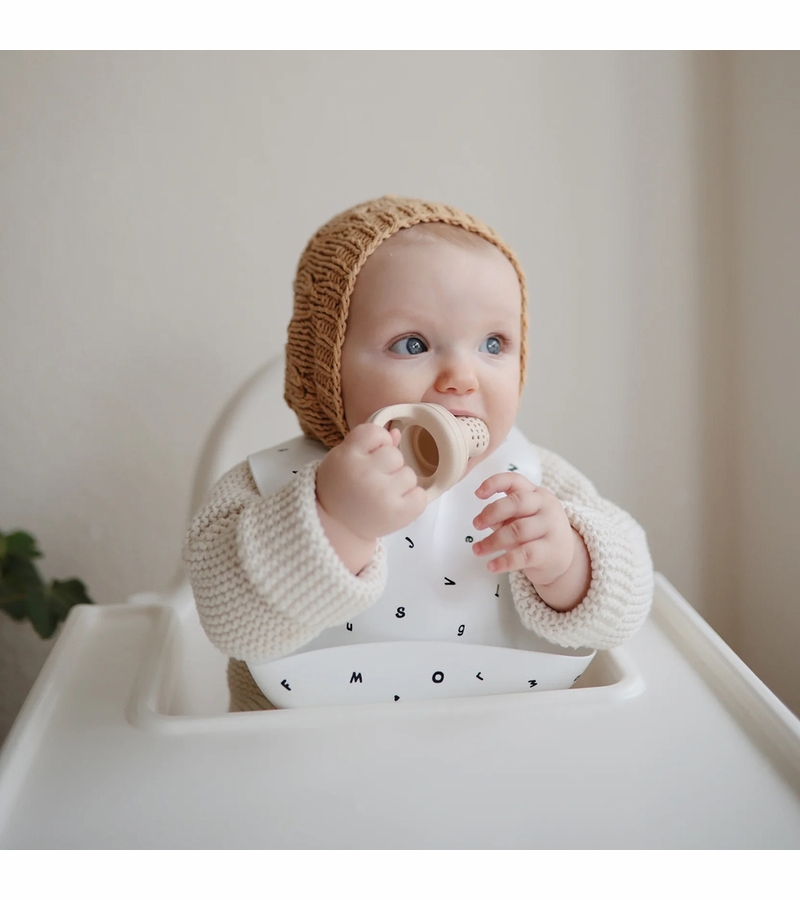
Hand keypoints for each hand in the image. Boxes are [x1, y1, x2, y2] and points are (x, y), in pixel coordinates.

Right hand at [316, 423, 426, 542]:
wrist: (336, 525)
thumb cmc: (341, 487)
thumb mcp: (344, 458)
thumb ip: (369, 442)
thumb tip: (396, 433)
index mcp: (347, 457)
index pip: (376, 433)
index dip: (377, 442)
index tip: (368, 455)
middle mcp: (364, 474)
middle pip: (395, 454)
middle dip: (388, 464)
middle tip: (373, 479)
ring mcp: (382, 495)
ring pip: (409, 474)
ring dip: (400, 483)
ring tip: (382, 494)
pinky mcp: (398, 514)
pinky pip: (420, 496)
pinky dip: (412, 499)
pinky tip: (396, 503)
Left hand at [471, 473, 589, 610]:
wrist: (565, 559)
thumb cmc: (536, 534)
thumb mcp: (521, 518)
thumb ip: (504, 515)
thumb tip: (483, 519)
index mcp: (536, 494)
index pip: (515, 480)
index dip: (495, 483)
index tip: (478, 493)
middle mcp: (546, 506)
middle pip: (517, 502)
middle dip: (492, 512)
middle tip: (476, 524)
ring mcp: (551, 528)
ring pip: (518, 530)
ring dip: (492, 541)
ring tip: (477, 550)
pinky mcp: (550, 551)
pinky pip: (524, 555)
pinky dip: (504, 561)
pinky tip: (491, 566)